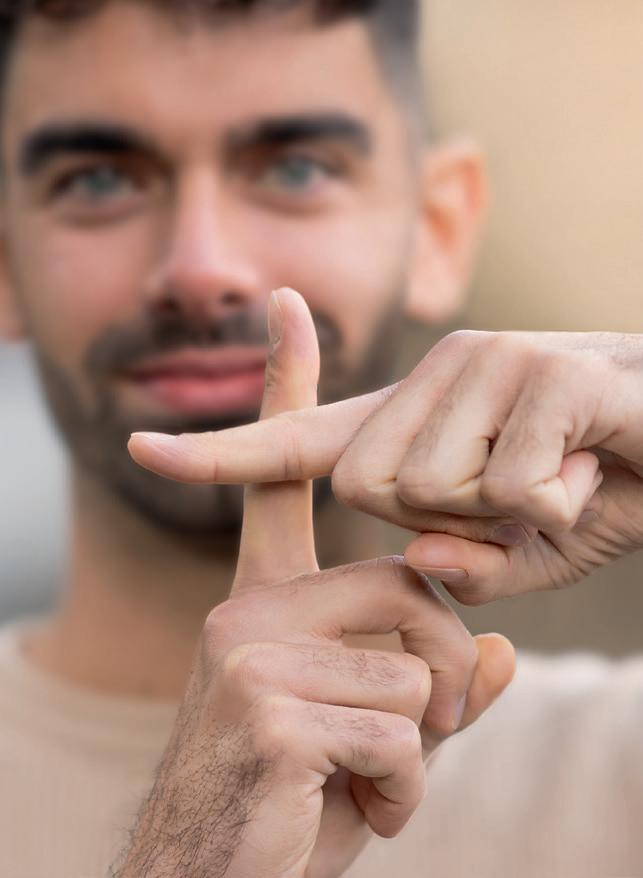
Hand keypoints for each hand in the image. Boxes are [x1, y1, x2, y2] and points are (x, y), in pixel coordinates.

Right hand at [121, 292, 513, 877]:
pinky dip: (405, 791)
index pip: (278, 474)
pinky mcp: (267, 710)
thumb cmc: (294, 803)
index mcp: (262, 598)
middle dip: (442, 678)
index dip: (285, 388)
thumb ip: (439, 683)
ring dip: (420, 748)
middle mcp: (245, 607)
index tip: (285, 308)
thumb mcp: (373, 732)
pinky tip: (355, 812)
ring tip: (367, 786)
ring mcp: (249, 654)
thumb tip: (506, 652)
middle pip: (412, 591)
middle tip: (405, 743)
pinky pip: (399, 731)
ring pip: (416, 669)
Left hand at [130, 326, 642, 605]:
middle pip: (375, 490)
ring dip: (516, 513)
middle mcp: (436, 371)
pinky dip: (564, 507)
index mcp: (414, 419)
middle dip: (454, 521)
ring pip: (440, 489)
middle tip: (525, 490)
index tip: (143, 450)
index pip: (301, 442)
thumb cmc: (595, 491)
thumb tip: (416, 554)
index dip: (220, 455)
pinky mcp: (544, 372)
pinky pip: (514, 489)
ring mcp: (486, 361)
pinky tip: (596, 466)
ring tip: (565, 471)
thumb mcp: (518, 553)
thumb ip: (461, 568)